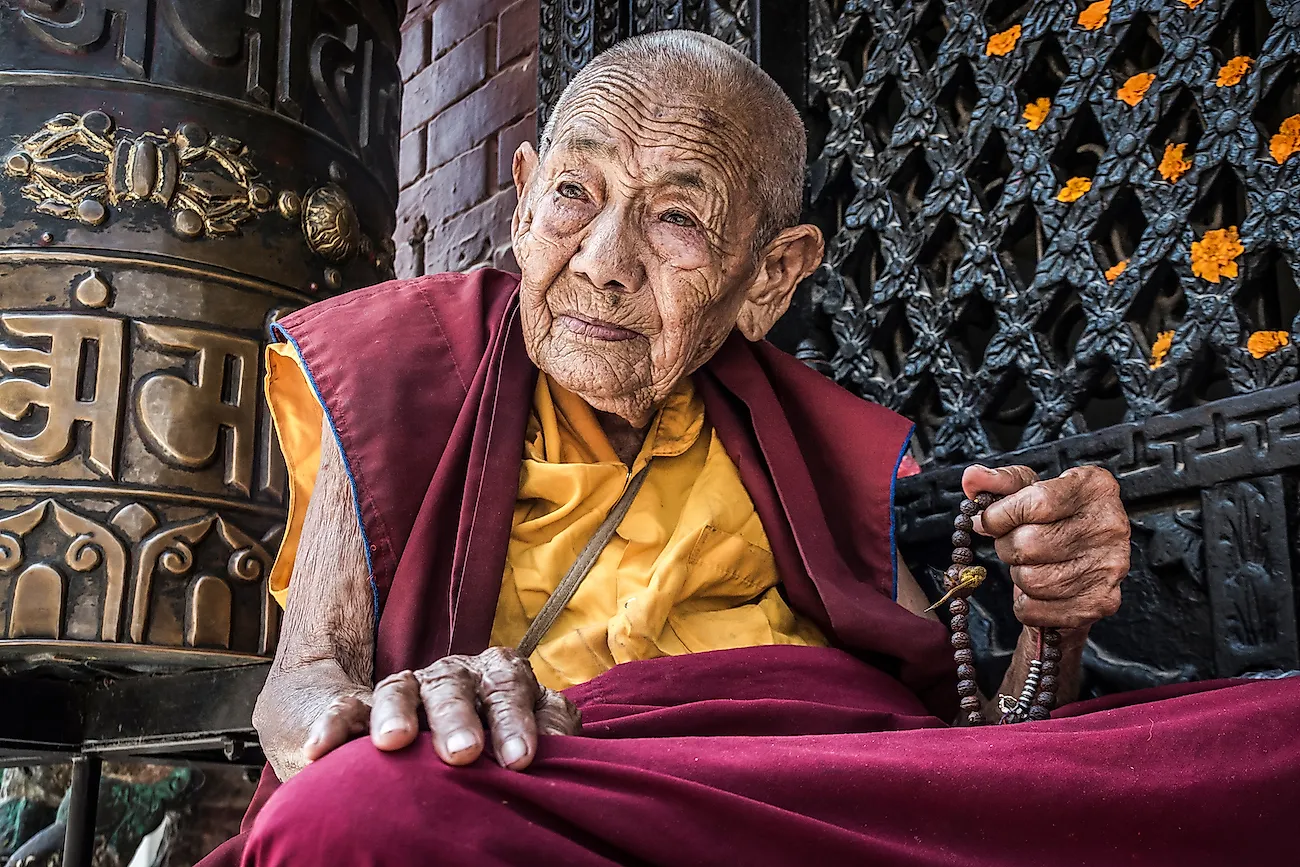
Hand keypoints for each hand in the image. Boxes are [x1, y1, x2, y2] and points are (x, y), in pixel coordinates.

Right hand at [301, 646, 580, 770]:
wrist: (433, 738)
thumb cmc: (496, 740)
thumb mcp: (526, 732)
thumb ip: (548, 730)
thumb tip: (567, 748)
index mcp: (499, 676)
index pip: (510, 688)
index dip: (516, 721)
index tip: (520, 760)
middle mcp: (454, 676)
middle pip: (457, 687)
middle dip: (460, 719)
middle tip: (463, 753)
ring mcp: (408, 689)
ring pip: (403, 689)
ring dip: (399, 714)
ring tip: (394, 743)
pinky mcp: (362, 708)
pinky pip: (346, 710)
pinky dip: (334, 727)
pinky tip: (322, 751)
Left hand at [963, 464, 1128, 629]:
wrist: (1086, 559)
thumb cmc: (1056, 519)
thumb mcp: (1032, 489)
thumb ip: (1001, 481)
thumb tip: (972, 478)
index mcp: (1094, 488)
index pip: (1037, 502)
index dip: (1002, 514)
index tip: (992, 519)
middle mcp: (1109, 526)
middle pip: (1029, 544)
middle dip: (1008, 546)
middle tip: (1014, 543)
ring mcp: (1108, 567)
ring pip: (1032, 580)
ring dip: (1019, 575)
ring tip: (1031, 564)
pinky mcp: (1100, 602)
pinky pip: (1038, 610)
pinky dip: (1026, 603)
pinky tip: (1039, 589)